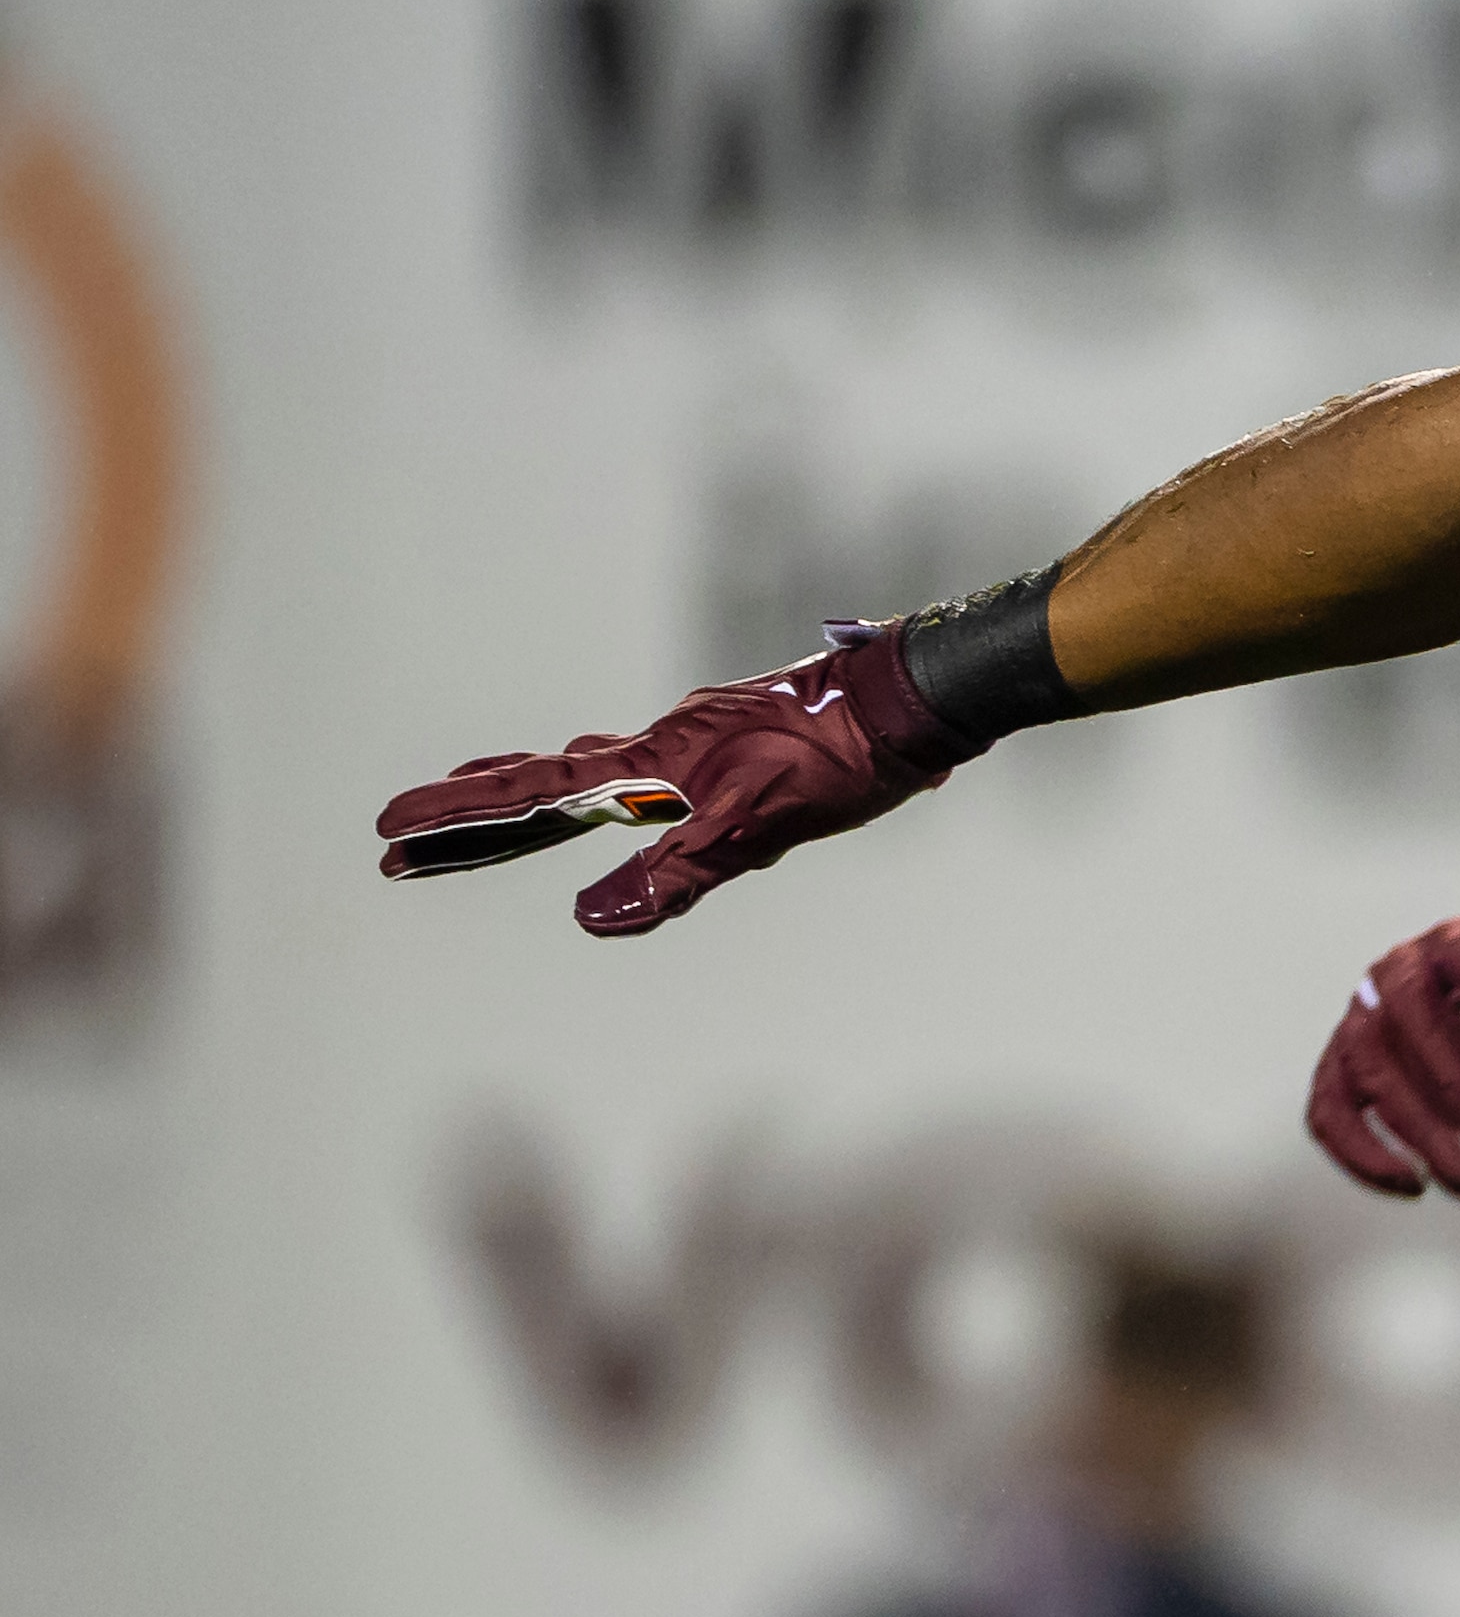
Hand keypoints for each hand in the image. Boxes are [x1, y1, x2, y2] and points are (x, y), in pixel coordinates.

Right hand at [373, 622, 984, 933]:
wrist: (909, 697)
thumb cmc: (842, 760)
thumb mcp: (761, 827)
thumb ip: (677, 872)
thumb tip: (593, 919)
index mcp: (654, 769)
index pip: (534, 800)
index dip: (462, 822)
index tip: (392, 834)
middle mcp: (659, 749)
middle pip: (542, 786)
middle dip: (470, 817)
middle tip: (398, 839)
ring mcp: (690, 743)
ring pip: (585, 773)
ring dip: (524, 794)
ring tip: (474, 804)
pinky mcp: (726, 744)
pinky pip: (635, 767)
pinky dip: (595, 783)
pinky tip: (612, 791)